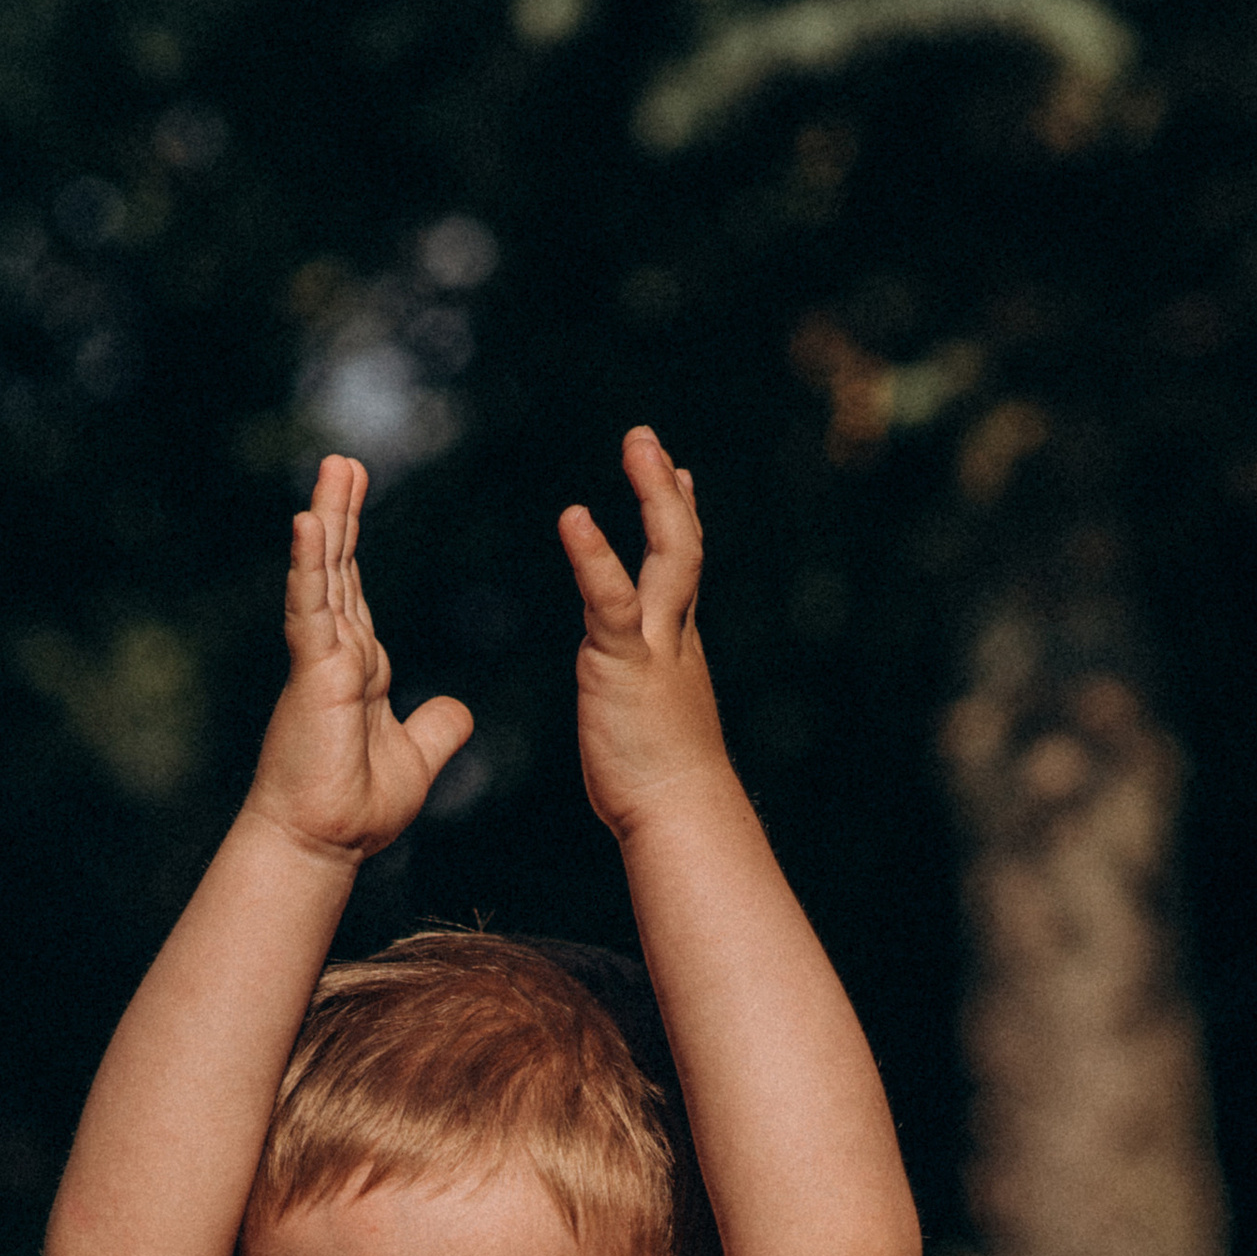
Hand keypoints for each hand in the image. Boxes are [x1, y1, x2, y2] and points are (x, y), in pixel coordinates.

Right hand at [246, 455, 473, 864]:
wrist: (323, 842)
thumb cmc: (355, 809)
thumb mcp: (415, 759)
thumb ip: (437, 729)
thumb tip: (461, 709)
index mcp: (357, 670)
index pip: (355, 592)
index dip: (353, 544)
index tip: (355, 498)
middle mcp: (335, 656)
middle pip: (338, 569)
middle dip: (341, 514)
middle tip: (344, 461)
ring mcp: (320, 660)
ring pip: (323, 575)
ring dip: (326, 520)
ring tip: (334, 469)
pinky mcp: (312, 672)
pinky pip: (309, 608)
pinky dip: (308, 565)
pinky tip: (307, 522)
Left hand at [561, 428, 736, 842]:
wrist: (679, 815)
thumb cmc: (662, 789)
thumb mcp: (653, 727)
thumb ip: (642, 700)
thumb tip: (635, 709)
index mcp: (675, 649)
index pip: (679, 572)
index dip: (678, 521)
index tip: (679, 477)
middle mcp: (674, 636)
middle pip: (681, 547)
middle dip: (667, 491)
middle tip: (647, 440)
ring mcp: (654, 646)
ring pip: (666, 555)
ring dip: (655, 496)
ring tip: (640, 445)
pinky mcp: (623, 664)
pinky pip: (609, 599)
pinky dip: (594, 556)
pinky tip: (575, 517)